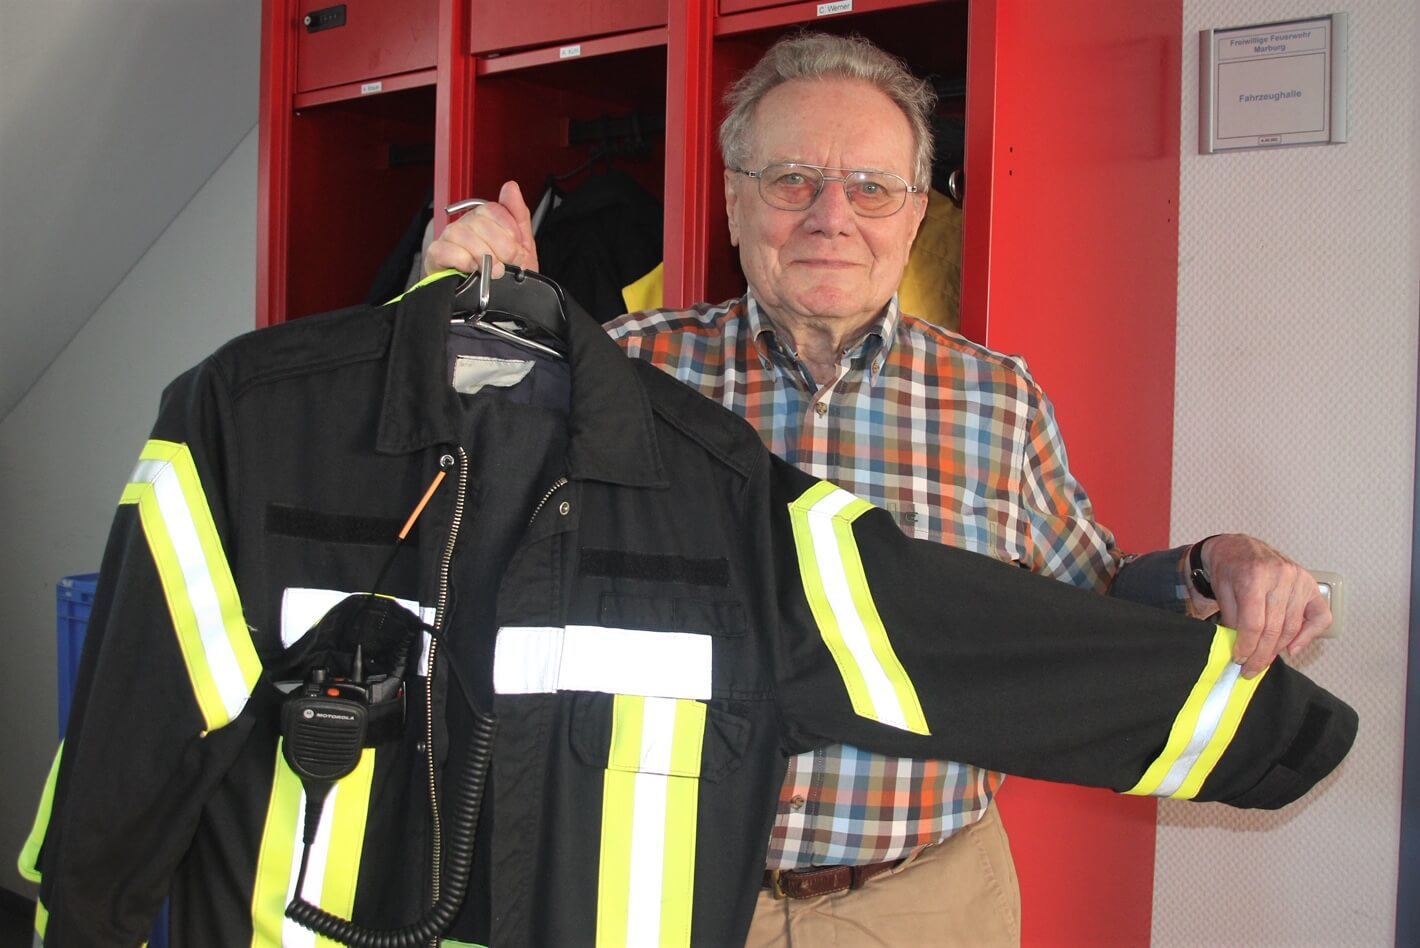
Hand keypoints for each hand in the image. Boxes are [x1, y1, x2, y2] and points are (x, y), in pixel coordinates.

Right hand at [423, 180, 539, 278]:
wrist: (496, 311)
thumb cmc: (505, 279)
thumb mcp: (522, 248)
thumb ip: (518, 216)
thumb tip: (511, 186)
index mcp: (484, 222)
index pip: (492, 208)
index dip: (508, 230)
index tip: (516, 250)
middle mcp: (465, 227)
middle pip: (478, 219)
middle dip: (498, 245)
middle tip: (506, 265)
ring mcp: (448, 241)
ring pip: (460, 231)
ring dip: (481, 253)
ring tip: (493, 272)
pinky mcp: (435, 258)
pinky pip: (443, 249)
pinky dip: (460, 259)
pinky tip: (471, 268)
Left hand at [1193, 534, 1331, 677]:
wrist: (1241, 547)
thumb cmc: (1230, 569)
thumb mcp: (1222, 591)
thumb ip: (1232, 619)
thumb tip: (1241, 650)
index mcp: (1254, 577)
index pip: (1254, 624)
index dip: (1247, 647)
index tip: (1239, 660)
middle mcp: (1281, 577)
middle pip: (1275, 629)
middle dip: (1262, 654)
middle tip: (1250, 669)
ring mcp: (1300, 580)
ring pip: (1293, 627)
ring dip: (1278, 649)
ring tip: (1264, 660)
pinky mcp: (1311, 585)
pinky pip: (1320, 617)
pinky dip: (1308, 635)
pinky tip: (1291, 647)